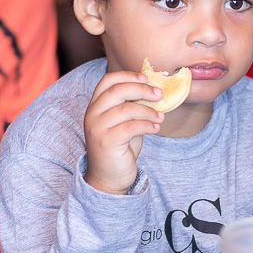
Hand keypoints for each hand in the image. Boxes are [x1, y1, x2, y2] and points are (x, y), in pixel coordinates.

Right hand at [83, 71, 163, 194]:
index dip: (128, 76)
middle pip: (117, 91)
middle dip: (142, 90)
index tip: (146, 78)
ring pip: (126, 109)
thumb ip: (132, 106)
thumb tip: (154, 91)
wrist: (109, 176)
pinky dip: (148, 125)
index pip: (107, 81)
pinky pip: (131, 127)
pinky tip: (155, 129)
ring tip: (160, 117)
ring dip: (148, 111)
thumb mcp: (125, 122)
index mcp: (96, 105)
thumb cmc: (120, 146)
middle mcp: (92, 114)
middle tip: (159, 95)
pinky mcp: (106, 142)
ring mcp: (97, 128)